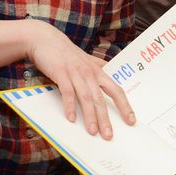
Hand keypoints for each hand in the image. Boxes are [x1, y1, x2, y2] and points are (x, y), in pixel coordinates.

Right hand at [25, 22, 133, 139]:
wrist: (45, 39)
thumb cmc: (66, 52)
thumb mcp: (87, 59)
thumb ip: (98, 68)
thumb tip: (111, 73)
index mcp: (99, 71)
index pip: (117, 90)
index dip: (125, 106)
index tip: (131, 121)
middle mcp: (90, 73)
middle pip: (102, 98)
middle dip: (106, 118)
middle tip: (109, 135)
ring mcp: (76, 73)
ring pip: (86, 98)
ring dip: (90, 116)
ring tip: (93, 132)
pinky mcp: (61, 73)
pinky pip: (67, 92)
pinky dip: (69, 106)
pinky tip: (72, 119)